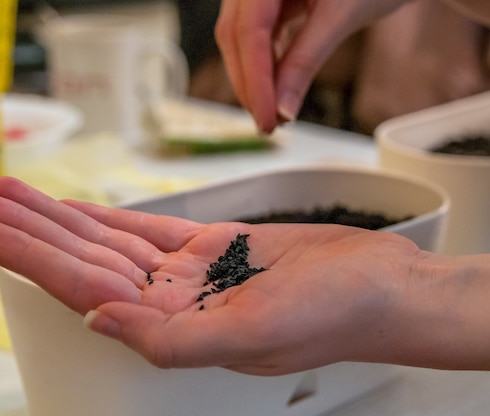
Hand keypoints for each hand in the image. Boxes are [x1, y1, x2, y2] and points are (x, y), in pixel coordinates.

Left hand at [0, 177, 424, 375]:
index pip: (86, 292)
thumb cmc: (339, 313)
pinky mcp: (219, 247)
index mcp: (180, 332)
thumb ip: (173, 340)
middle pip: (88, 264)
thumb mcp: (257, 333)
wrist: (384, 286)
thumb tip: (96, 322)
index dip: (34, 260)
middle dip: (34, 233)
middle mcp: (179, 305)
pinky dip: (113, 219)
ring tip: (16, 196)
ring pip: (114, 244)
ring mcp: (197, 275)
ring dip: (64, 220)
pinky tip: (80, 210)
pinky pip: (152, 231)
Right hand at [215, 0, 409, 132]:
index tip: (266, 118)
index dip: (255, 80)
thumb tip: (282, 110)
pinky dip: (265, 65)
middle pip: (236, 35)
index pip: (250, 30)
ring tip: (273, 113)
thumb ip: (306, 61)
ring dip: (255, 79)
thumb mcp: (340, 17)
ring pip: (241, 38)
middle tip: (268, 124)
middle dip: (250, 84)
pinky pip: (257, 35)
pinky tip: (276, 88)